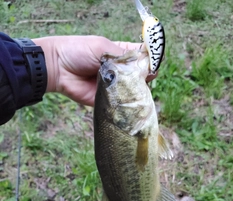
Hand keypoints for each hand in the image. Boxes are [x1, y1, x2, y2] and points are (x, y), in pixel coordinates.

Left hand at [33, 36, 151, 105]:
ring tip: (136, 87)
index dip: (150, 60)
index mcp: (120, 55)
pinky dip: (127, 102)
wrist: (58, 68)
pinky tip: (130, 99)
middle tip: (145, 76)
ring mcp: (115, 87)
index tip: (156, 62)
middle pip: (140, 75)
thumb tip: (146, 65)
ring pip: (134, 90)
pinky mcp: (108, 101)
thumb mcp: (103, 47)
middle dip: (145, 76)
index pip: (141, 57)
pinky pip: (122, 103)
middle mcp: (120, 72)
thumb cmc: (79, 51)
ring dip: (137, 89)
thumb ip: (124, 56)